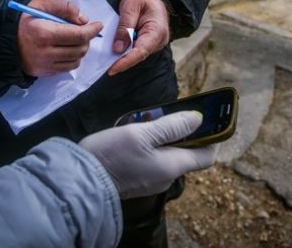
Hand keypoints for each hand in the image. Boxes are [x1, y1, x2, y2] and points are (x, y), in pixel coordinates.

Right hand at [17, 0, 102, 76]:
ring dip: (80, 50)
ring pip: (76, 60)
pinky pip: (66, 68)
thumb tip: (84, 19)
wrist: (2, 38)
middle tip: (84, 31)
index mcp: (45, 33)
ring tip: (75, 40)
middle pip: (80, 49)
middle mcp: (45, 52)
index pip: (78, 35)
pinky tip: (67, 50)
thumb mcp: (41, 4)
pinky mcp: (43, 72)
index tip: (98, 25)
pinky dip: (72, 59)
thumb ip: (64, 7)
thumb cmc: (23, 19)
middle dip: (87, 39)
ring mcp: (44, 65)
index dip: (92, 30)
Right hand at [79, 111, 216, 198]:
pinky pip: (152, 159)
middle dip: (181, 132)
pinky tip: (134, 132)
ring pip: (167, 154)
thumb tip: (198, 119)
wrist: (79, 179)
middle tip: (167, 112)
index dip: (212, 137)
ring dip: (162, 136)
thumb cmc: (111, 155)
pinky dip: (150, 145)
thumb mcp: (142, 133)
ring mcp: (151, 179)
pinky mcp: (137, 178)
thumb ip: (172, 127)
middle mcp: (166, 177)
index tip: (207, 119)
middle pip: (187, 153)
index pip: (207, 156)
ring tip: (146, 120)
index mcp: (172, 166)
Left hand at [108, 0, 169, 75]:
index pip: (141, 51)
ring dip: (121, 57)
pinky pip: (135, 50)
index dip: (126, 62)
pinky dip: (124, 51)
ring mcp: (154, 43)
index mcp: (157, 31)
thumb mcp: (130, 7)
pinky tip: (112, 52)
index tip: (112, 69)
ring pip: (135, 54)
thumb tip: (118, 49)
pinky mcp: (147, 43)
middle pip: (138, 55)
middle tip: (104, 66)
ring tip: (106, 60)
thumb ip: (124, 27)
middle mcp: (158, 40)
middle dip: (121, 61)